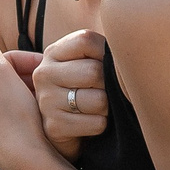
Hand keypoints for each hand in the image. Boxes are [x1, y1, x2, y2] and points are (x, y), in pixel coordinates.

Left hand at [0, 38, 57, 169]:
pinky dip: (28, 116)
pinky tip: (42, 120)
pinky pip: (15, 122)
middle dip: (28, 79)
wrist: (25, 162)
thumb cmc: (15, 116)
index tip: (48, 67)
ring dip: (29, 97)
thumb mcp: (0, 75)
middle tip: (50, 84)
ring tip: (48, 100)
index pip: (2, 63)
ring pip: (11, 102)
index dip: (28, 61)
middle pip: (5, 82)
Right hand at [30, 29, 109, 159]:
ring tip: (96, 108)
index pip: (86, 39)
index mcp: (53, 53)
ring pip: (99, 100)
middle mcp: (44, 74)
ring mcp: (46, 102)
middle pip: (94, 71)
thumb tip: (125, 56)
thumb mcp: (86, 64)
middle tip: (103, 91)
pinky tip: (89, 123)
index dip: (105, 52)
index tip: (106, 65)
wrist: (66, 130)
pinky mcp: (54, 127)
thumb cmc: (84, 90)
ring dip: (106, 107)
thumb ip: (101, 52)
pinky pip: (97, 123)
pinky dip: (101, 125)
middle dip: (108, 85)